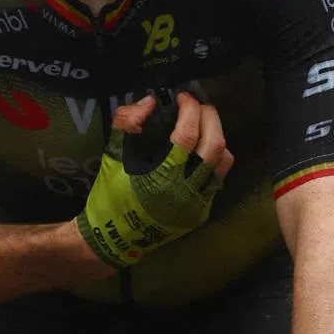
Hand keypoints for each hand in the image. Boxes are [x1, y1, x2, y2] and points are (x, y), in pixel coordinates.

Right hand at [75, 92, 233, 268]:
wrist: (115, 237)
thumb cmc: (109, 195)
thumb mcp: (111, 157)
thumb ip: (126, 125)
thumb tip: (150, 102)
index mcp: (163, 176)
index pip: (187, 134)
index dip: (189, 110)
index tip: (182, 97)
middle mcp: (187, 189)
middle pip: (215, 144)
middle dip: (210, 117)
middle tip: (197, 105)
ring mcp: (198, 202)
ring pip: (224, 162)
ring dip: (216, 137)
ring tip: (202, 126)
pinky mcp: (201, 211)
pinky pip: (216, 179)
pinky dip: (212, 160)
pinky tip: (198, 152)